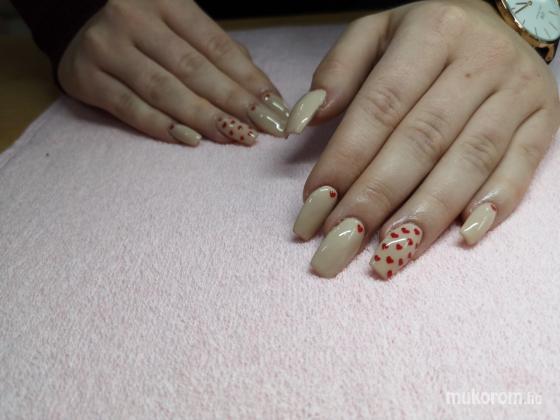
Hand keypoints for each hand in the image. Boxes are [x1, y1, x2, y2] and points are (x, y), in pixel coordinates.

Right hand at [58, 0, 289, 146]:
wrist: (77, 27)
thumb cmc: (143, 32)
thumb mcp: (179, 27)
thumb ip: (215, 53)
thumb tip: (260, 90)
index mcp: (166, 0)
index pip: (216, 45)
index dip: (248, 79)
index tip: (274, 107)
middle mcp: (134, 18)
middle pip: (193, 69)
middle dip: (234, 102)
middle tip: (264, 128)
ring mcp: (107, 47)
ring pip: (164, 90)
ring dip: (204, 118)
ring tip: (235, 137)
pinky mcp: (86, 77)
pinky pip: (130, 108)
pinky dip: (162, 126)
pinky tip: (189, 140)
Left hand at [292, 0, 559, 277]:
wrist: (499, 22)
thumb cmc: (426, 36)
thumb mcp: (376, 32)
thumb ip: (338, 71)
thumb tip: (305, 120)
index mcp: (433, 30)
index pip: (381, 105)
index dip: (346, 158)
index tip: (316, 203)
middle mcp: (480, 59)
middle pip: (422, 140)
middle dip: (377, 198)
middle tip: (341, 242)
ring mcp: (518, 91)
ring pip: (470, 161)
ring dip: (427, 214)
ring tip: (390, 255)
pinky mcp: (544, 120)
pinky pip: (523, 166)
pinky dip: (494, 204)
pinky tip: (462, 237)